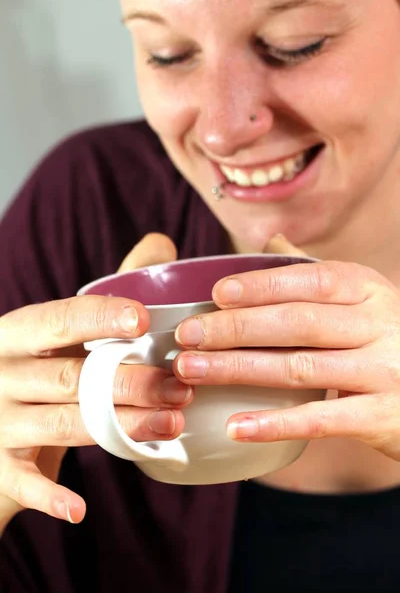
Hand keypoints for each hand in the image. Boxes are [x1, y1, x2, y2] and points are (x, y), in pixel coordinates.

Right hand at [0, 233, 190, 528]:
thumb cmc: (34, 368)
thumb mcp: (55, 331)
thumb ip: (107, 290)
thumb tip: (161, 243)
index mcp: (17, 333)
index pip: (58, 319)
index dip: (99, 318)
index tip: (144, 321)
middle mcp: (1, 373)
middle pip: (70, 378)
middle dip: (129, 383)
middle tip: (181, 387)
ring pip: (61, 424)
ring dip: (117, 427)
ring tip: (171, 424)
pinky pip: (22, 483)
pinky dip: (49, 496)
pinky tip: (79, 509)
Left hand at [174, 236, 399, 461]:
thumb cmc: (386, 339)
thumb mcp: (364, 298)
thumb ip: (318, 274)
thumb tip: (271, 239)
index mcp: (369, 290)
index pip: (309, 280)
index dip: (261, 285)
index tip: (216, 294)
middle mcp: (379, 325)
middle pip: (297, 322)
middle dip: (236, 328)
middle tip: (187, 336)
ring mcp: (384, 371)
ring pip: (300, 367)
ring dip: (239, 369)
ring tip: (192, 371)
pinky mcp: (382, 417)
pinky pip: (320, 419)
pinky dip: (275, 423)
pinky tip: (235, 426)